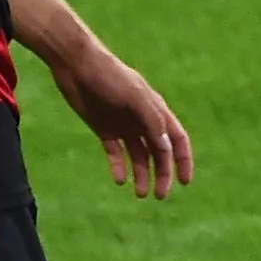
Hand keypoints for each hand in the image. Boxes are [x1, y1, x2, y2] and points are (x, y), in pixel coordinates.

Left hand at [50, 48, 193, 199]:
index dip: (183, 161)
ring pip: (138, 156)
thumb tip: (166, 147)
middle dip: (162, 174)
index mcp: (156, 111)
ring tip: (139, 194)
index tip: (185, 182)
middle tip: (160, 196)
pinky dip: (119, 166)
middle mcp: (142, 120)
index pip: (177, 140)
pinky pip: (115, 153)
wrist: (76, 64)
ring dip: (141, 175)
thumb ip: (152, 121)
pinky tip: (119, 179)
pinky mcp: (103, 128)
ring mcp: (123, 125)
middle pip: (159, 153)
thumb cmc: (109, 76)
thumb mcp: (134, 98)